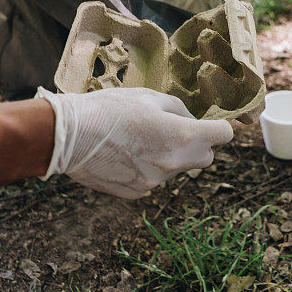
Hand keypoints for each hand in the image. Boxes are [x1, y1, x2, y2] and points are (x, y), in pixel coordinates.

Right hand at [37, 87, 232, 198]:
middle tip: (175, 129)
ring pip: (176, 168)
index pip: (223, 136)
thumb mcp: (149, 97)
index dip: (221, 127)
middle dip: (198, 144)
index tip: (215, 124)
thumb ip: (178, 110)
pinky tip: (125, 154)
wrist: (69, 137)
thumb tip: (189, 121)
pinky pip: (154, 180)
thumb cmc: (109, 110)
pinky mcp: (137, 193)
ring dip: (169, 156)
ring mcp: (155, 182)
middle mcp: (173, 164)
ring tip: (139, 139)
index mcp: (181, 136)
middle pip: (205, 158)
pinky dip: (148, 168)